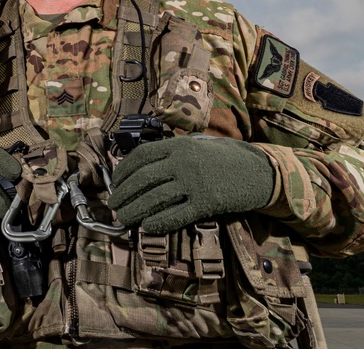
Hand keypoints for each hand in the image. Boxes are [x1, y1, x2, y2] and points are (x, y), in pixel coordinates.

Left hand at [108, 135, 274, 233]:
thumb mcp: (195, 147)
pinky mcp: (208, 202)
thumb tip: (138, 170)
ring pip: (155, 198)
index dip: (123, 172)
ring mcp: (195, 182)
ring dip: (135, 211)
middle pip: (143, 179)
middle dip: (124, 194)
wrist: (259, 170)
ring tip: (124, 219)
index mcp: (177, 145)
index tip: (115, 184)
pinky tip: (147, 228)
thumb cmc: (222, 159)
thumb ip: (170, 155)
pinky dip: (159, 222)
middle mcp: (183, 161)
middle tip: (114, 206)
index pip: (140, 157)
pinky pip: (177, 214)